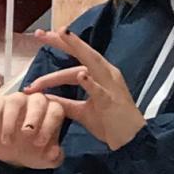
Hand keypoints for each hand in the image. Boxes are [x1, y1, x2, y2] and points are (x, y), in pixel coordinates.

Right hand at [0, 88, 67, 170]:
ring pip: (15, 100)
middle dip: (33, 118)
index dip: (48, 126)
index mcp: (53, 111)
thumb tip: (55, 153)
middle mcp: (37, 101)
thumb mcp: (46, 159)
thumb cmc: (34, 150)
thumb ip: (54, 157)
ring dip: (11, 121)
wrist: (14, 153)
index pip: (55, 111)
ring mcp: (17, 100)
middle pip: (38, 100)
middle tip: (26, 135)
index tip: (40, 143)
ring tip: (8, 141)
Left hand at [27, 34, 147, 154]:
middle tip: (41, 33)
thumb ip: (63, 103)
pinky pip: (100, 91)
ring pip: (92, 63)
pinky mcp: (111, 102)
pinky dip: (90, 83)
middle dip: (63, 40)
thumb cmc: (109, 123)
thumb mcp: (81, 112)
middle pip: (84, 52)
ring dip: (78, 48)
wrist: (132, 140)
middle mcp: (106, 73)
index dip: (61, 44)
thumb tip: (43, 98)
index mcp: (100, 74)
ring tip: (63, 35)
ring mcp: (110, 85)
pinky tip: (81, 76)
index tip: (42, 35)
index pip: (78, 55)